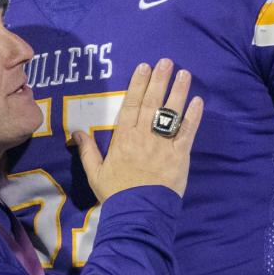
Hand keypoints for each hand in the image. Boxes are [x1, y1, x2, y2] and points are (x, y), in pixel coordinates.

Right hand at [73, 60, 202, 201]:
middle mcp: (143, 136)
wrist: (138, 212)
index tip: (143, 67)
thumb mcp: (94, 173)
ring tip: (184, 74)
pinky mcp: (179, 155)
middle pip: (152, 102)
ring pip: (171, 113)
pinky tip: (197, 101)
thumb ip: (87, 151)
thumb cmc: (116, 193)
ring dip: (178, 91)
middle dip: (159, 80)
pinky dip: (193, 116)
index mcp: (123, 138)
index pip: (131, 104)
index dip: (137, 84)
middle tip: (166, 62)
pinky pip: (187, 132)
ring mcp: (162, 144)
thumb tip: (76, 132)